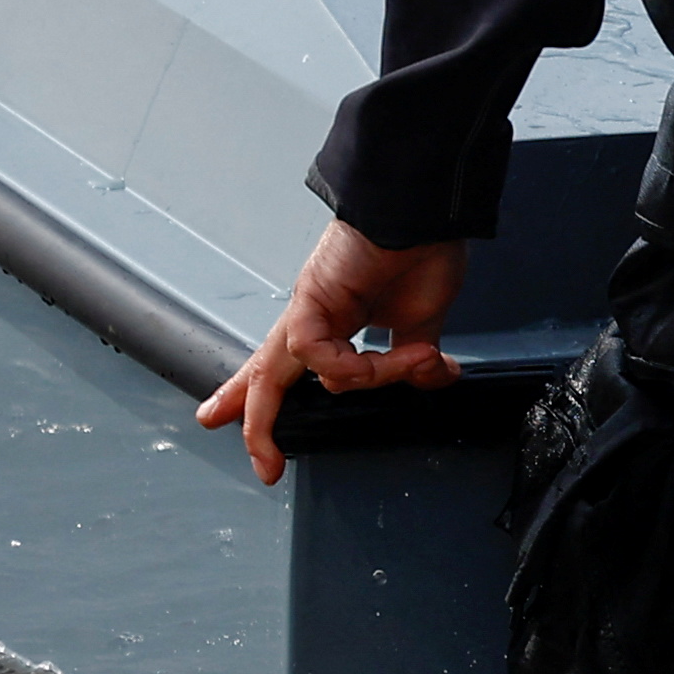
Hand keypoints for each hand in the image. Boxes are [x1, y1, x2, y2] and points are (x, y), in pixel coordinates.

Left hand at [195, 222, 469, 484]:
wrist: (425, 209)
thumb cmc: (424, 247)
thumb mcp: (421, 321)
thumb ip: (412, 361)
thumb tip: (429, 381)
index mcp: (334, 320)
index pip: (292, 367)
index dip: (266, 398)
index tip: (244, 429)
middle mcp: (314, 316)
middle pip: (268, 374)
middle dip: (256, 420)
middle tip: (264, 465)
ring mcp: (309, 307)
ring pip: (290, 371)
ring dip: (366, 380)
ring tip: (416, 363)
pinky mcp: (312, 298)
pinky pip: (317, 352)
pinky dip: (357, 365)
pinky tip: (398, 356)